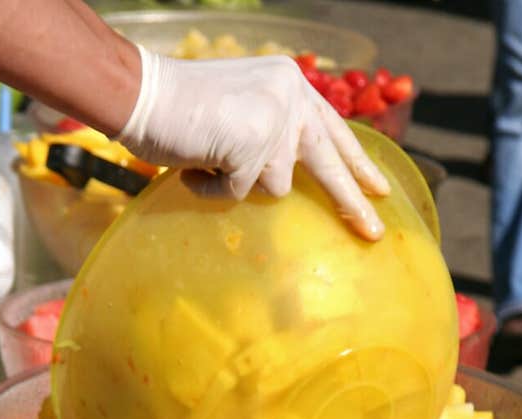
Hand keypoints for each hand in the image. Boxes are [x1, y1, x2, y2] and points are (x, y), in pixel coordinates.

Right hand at [117, 47, 389, 238]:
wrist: (142, 93)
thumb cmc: (180, 105)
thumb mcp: (241, 108)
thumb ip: (271, 130)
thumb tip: (289, 175)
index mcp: (290, 83)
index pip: (333, 128)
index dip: (356, 161)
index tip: (379, 189)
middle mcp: (290, 97)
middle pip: (329, 163)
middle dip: (352, 202)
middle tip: (376, 233)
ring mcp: (272, 123)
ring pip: (275, 187)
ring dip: (238, 183)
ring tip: (207, 157)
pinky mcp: (252, 150)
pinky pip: (239, 195)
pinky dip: (212, 190)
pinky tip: (195, 164)